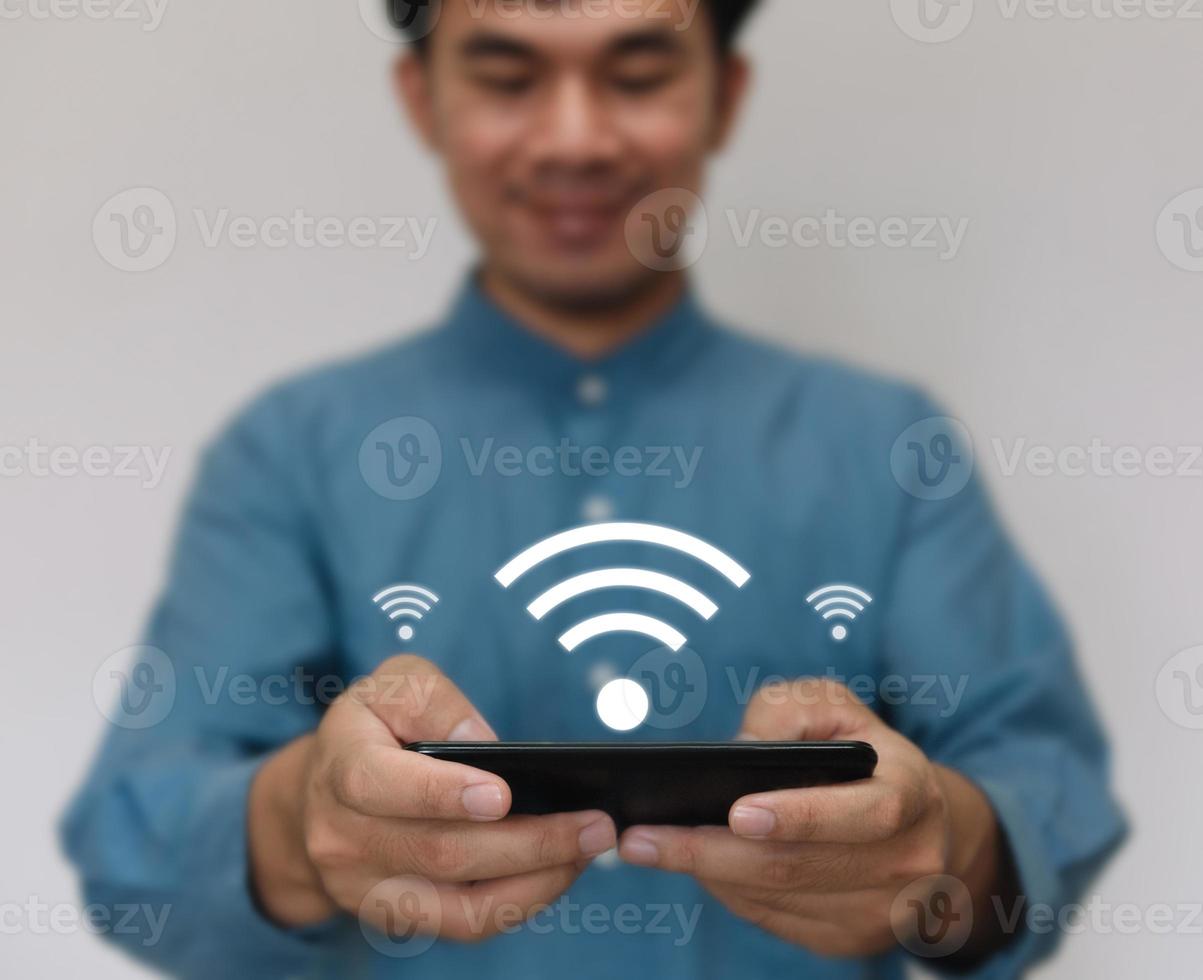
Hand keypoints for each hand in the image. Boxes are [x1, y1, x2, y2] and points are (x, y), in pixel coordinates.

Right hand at [249, 654, 616, 941]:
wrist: (320, 792)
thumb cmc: (373, 725)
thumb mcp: (393, 684)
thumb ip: (433, 699)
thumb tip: (486, 744)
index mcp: (340, 764)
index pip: (379, 785)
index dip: (440, 793)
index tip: (502, 794)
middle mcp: (343, 835)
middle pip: (439, 853)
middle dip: (527, 842)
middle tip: (593, 824)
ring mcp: (366, 887)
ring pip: (458, 907)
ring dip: (535, 882)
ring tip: (588, 850)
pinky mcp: (395, 916)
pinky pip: (464, 925)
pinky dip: (520, 903)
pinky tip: (559, 871)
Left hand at [617, 679, 1008, 960]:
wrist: (918, 822)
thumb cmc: (861, 752)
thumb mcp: (832, 707)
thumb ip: (787, 712)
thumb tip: (742, 749)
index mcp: (912, 792)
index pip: (864, 814)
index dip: (801, 815)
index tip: (736, 812)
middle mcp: (908, 860)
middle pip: (798, 867)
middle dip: (710, 851)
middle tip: (642, 838)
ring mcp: (881, 910)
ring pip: (777, 898)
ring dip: (708, 873)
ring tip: (652, 846)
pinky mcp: (850, 939)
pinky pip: (773, 919)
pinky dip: (728, 891)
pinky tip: (696, 864)